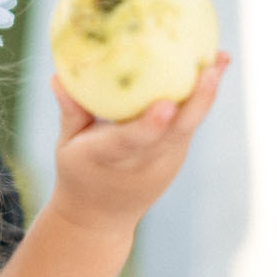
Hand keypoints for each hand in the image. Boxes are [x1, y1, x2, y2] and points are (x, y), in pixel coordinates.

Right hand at [44, 55, 226, 235]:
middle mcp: (142, 163)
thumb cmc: (79, 171)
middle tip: (211, 69)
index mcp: (108, 160)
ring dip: (206, 94)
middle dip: (196, 101)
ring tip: (220, 59)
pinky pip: (190, 124)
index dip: (149, 125)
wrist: (100, 217)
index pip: (130, 143)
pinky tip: (214, 67)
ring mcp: (164, 162)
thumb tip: (57, 76)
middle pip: (174, 133)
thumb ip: (70, 111)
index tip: (166, 106)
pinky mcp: (176, 157)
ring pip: (188, 127)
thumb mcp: (67, 145)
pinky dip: (202, 98)